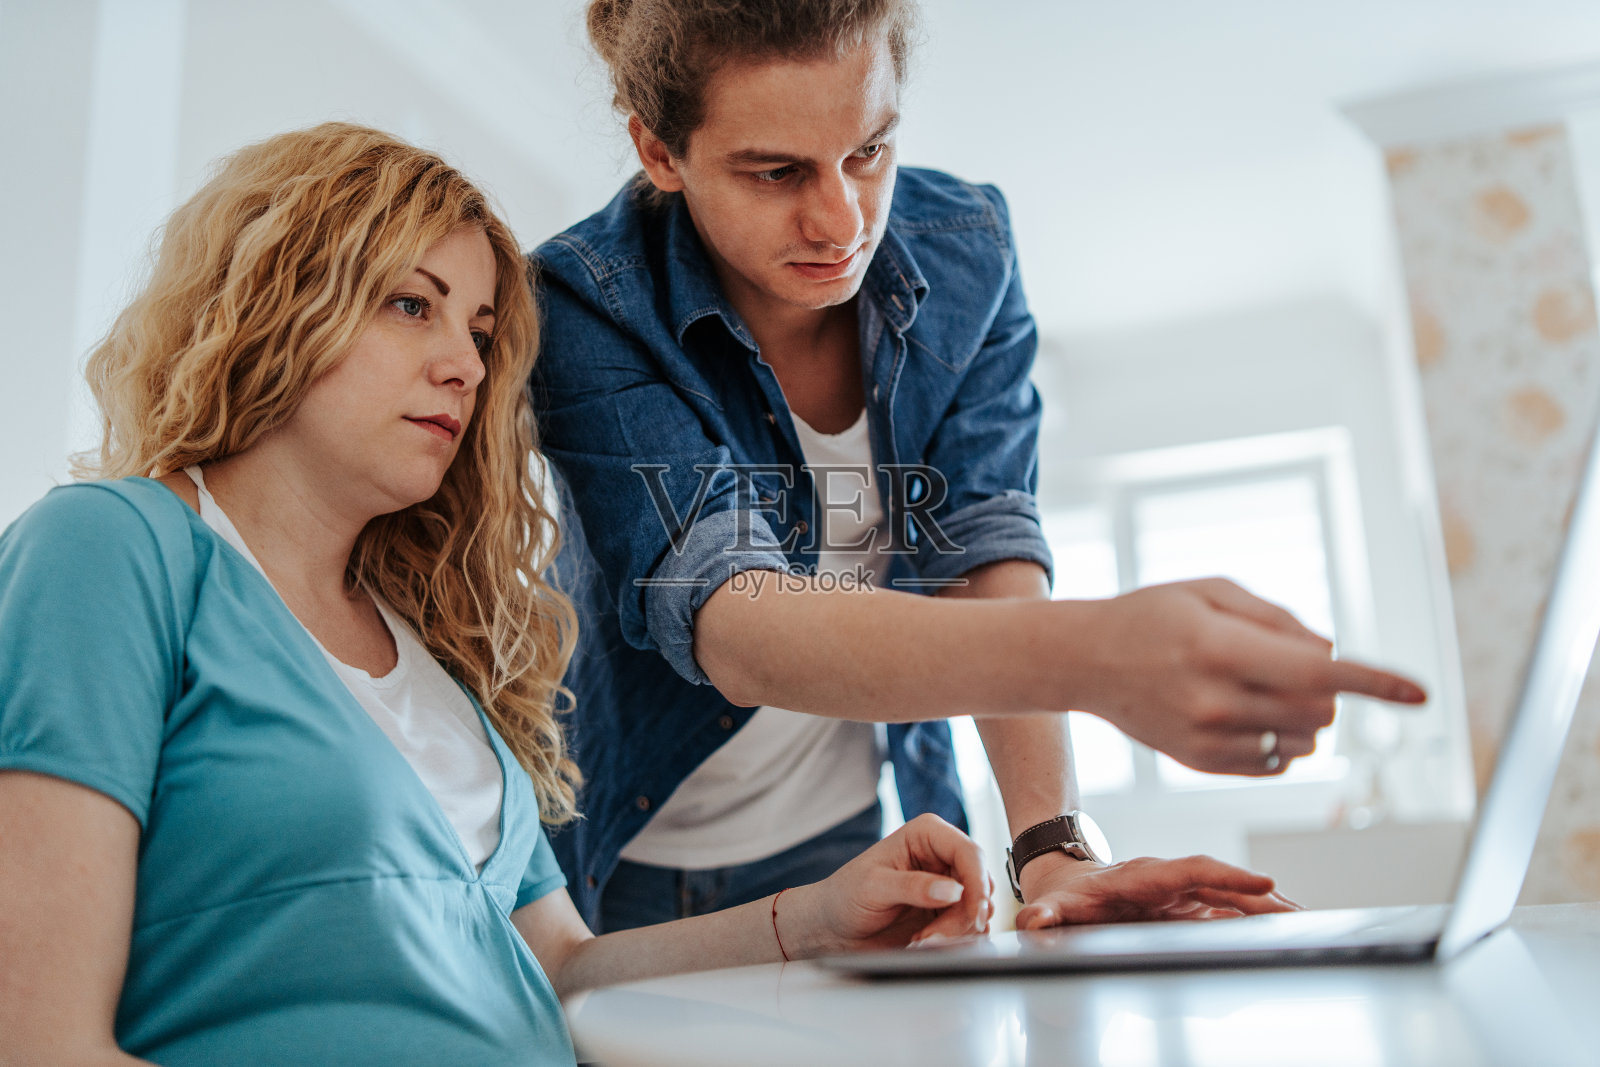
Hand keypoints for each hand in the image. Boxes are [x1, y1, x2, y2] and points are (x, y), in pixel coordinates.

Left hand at [780, 813, 993, 957]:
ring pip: (979, 909)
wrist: (833, 927)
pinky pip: (970, 928)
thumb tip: (953, 891)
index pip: (969, 853)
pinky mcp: (948, 913)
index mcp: (927, 834)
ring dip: (957, 932)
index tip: (974, 912)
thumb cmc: (845, 896)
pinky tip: (923, 943)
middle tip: (934, 937)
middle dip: (965, 915)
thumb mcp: (873, 888)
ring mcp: (948, 886)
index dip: (978, 882)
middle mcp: (942, 857)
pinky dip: (953, 941)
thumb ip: (913, 887)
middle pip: (980, 884)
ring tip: (921, 941)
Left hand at [1015, 852, 1299, 929]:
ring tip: (1305, 924)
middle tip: (1303, 916)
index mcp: (1145, 876)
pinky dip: (1254, 920)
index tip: (1266, 884)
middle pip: (1224, 884)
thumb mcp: (1053, 906)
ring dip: (1267, 910)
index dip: (1229, 877)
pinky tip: (1281, 931)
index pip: (1194, 870)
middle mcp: (1171, 881)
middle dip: (1263, 898)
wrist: (1067, 884)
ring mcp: (1183, 894)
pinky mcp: (1188, 908)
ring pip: (1232, 899)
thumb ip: (1045, 915)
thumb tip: (1035, 922)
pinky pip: (1227, 912)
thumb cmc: (1065, 897)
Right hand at [1072, 578, 1426, 774]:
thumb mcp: (1212, 592)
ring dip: (1308, 714)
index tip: (1419, 693)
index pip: (1315, 671)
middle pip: (1318, 709)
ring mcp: (1207, 739)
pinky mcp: (1202, 763)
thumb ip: (1278, 620)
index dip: (1372, 682)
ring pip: (1303, 739)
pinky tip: (1250, 711)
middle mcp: (1214, 700)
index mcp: (1218, 647)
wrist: (1086, 661)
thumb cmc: (1153, 616)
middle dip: (1329, 688)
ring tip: (1266, 686)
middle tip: (1296, 662)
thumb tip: (1331, 655)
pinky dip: (1282, 736)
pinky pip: (1275, 761)